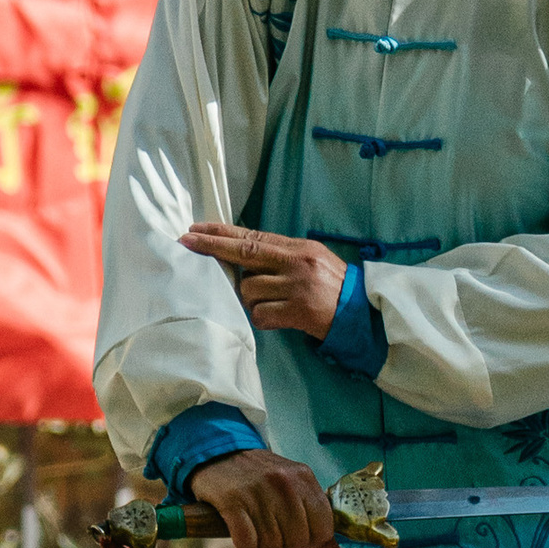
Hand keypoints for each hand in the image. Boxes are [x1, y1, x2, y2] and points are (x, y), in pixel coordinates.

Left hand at [179, 222, 348, 342]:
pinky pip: (260, 315)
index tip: (196, 228)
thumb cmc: (333, 287)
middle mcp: (296, 262)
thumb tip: (241, 254)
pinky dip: (262, 319)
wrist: (362, 314)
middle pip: (244, 252)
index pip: (253, 236)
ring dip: (252, 300)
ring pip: (249, 290)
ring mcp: (296, 286)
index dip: (222, 232)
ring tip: (273, 304)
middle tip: (186, 242)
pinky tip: (278, 319)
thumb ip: (281, 256)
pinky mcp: (297, 310)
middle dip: (212, 247)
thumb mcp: (312, 260)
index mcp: (298, 247)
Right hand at [187, 446, 346, 547]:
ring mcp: (258, 490)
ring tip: (256, 535)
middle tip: (272, 535)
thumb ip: (317, 523)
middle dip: (284, 547)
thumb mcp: (295, 490)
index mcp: (304, 478)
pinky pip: (248, 543)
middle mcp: (284, 482)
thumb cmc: (261, 478)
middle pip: (297, 541)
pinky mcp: (232, 500)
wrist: (220, 453)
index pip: (323, 528)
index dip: (310, 541)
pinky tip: (243, 540)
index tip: (295, 535)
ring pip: (272, 545)